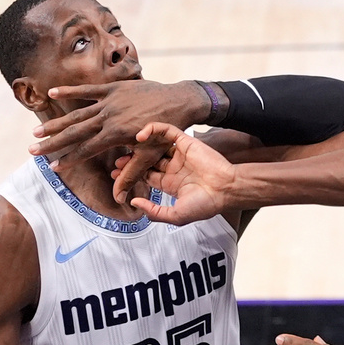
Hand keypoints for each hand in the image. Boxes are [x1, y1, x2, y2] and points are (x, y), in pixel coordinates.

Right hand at [28, 80, 208, 169]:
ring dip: (56, 122)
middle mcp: (109, 117)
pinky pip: (88, 90)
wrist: (179, 102)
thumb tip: (120, 197)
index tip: (52, 166)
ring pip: (77, 113)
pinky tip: (52, 93)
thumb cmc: (166, 132)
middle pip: (75, 132)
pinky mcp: (113, 89)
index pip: (86, 149)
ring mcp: (110, 101)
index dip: (69, 158)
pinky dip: (70, 91)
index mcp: (116, 134)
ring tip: (37, 131)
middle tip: (32, 150)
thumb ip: (131, 174)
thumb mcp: (150, 156)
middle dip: (53, 142)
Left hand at [121, 122, 236, 224]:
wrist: (226, 189)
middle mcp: (174, 167)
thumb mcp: (176, 215)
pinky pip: (167, 131)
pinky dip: (153, 129)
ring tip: (126, 149)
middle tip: (118, 164)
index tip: (117, 177)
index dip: (131, 175)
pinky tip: (140, 136)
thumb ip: (154, 211)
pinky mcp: (186, 142)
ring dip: (139, 146)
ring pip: (154, 145)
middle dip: (131, 161)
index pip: (146, 175)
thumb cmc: (207, 204)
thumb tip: (134, 202)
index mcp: (171, 183)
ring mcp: (179, 154)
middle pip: (147, 160)